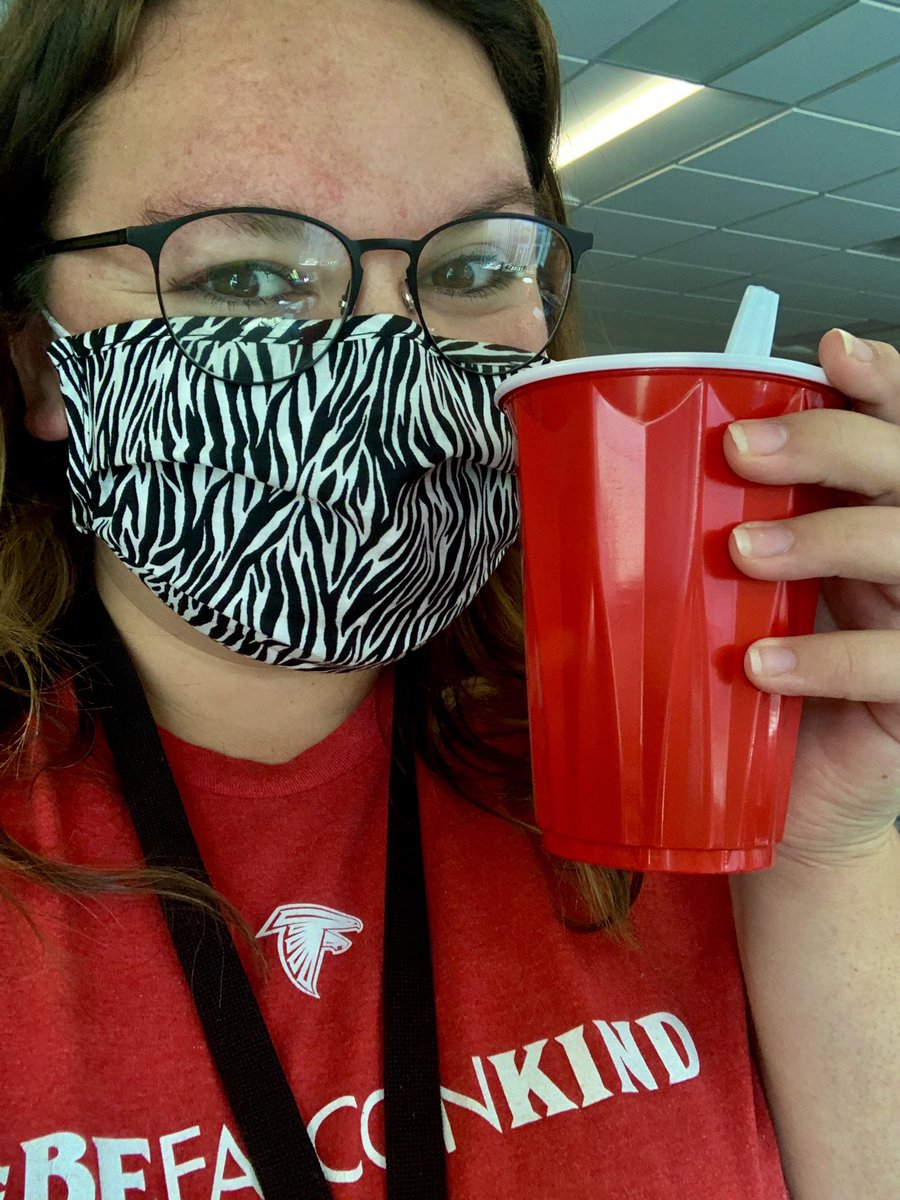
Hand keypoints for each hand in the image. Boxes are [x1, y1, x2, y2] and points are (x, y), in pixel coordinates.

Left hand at [725, 328, 899, 865]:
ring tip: (743, 553)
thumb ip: (713, 541)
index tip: (828, 353)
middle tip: (739, 448)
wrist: (780, 806)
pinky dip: (827, 658)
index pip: (896, 432)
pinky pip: (895, 663)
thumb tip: (610, 482)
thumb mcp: (728, 604)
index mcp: (867, 518)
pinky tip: (759, 665)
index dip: (883, 382)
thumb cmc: (747, 692)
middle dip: (832, 443)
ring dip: (825, 537)